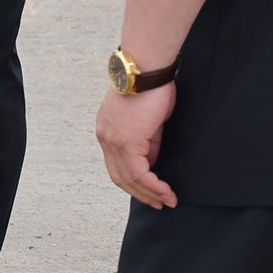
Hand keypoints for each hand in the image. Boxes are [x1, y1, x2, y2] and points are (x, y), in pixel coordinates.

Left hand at [96, 82, 177, 209]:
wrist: (146, 69)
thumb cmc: (151, 87)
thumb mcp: (148, 120)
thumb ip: (146, 141)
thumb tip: (151, 160)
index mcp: (107, 130)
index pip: (117, 164)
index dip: (135, 182)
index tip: (153, 191)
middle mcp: (105, 137)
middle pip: (119, 176)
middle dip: (140, 193)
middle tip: (159, 203)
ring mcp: (112, 140)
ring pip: (128, 178)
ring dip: (149, 193)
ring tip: (167, 201)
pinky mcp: (126, 141)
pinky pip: (138, 173)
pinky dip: (153, 186)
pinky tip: (166, 192)